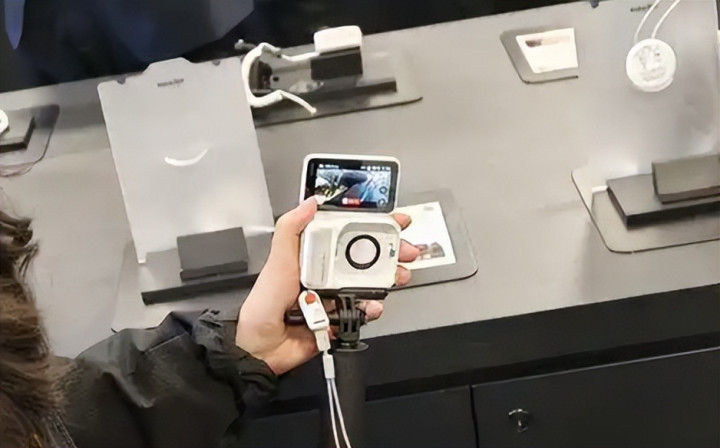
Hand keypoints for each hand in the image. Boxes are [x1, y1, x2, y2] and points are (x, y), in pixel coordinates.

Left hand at [236, 198, 419, 374]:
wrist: (261, 346)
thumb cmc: (264, 302)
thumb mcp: (278, 259)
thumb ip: (291, 228)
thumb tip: (310, 201)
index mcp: (313, 255)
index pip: (347, 234)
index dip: (372, 225)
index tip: (393, 220)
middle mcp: (325, 274)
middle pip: (365, 258)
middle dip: (390, 253)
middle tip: (405, 251)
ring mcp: (333, 297)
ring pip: (369, 284)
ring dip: (387, 280)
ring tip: (397, 277)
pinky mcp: (338, 319)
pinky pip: (362, 311)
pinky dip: (371, 309)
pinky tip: (372, 306)